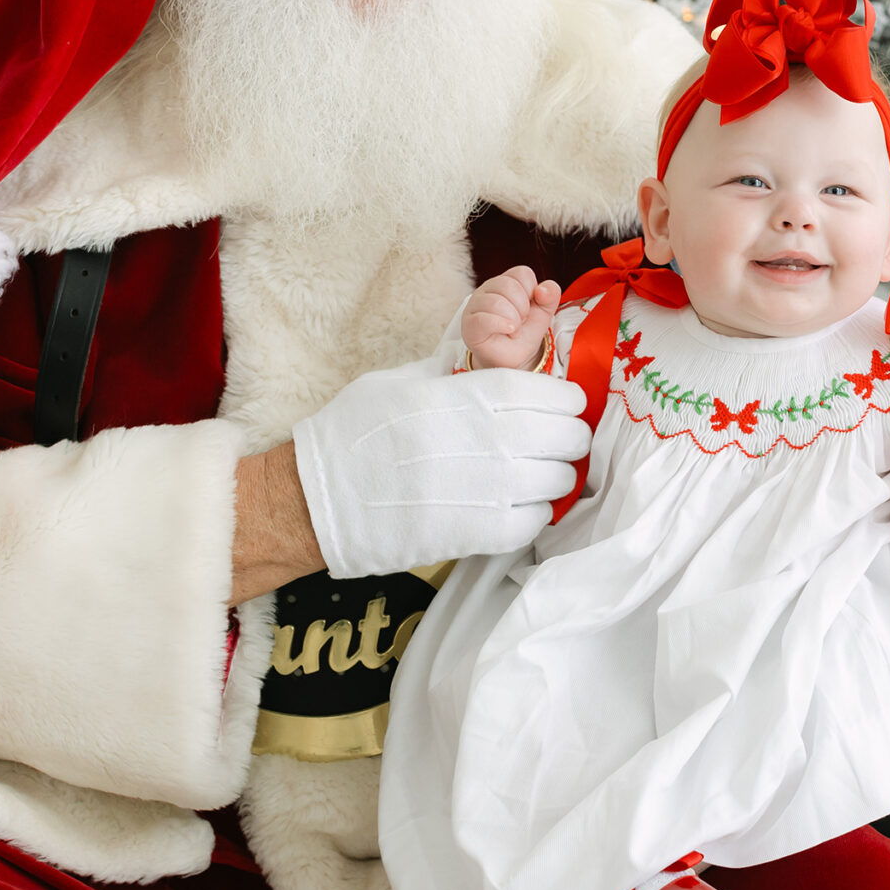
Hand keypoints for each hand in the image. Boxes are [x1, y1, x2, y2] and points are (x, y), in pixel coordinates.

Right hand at [291, 359, 589, 578]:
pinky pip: (538, 519)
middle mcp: (492, 439)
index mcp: (472, 395)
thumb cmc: (353, 433)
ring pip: (560, 480)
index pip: (553, 393)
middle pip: (568, 437)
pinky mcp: (484, 533)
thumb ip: (451, 370)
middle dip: (566, 437)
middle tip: (550, 442)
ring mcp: (492, 489)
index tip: (562, 405)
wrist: (321, 498)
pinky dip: (533, 511)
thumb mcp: (403, 381)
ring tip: (530, 475)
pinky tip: (512, 504)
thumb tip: (480, 357)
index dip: (565, 400)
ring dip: (552, 476)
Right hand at [462, 266, 561, 369]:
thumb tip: (543, 289)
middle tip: (520, 321)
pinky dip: (501, 325)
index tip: (529, 308)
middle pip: (508, 285)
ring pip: (496, 302)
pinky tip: (508, 331)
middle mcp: (487, 289)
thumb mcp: (544, 314)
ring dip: (512, 319)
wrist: (512, 359)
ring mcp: (475, 306)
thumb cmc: (523, 333)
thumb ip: (550, 296)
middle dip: (522, 308)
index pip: (522, 273)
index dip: (531, 292)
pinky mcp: (469, 325)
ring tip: (512, 329)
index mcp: (506, 282)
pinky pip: (484, 319)